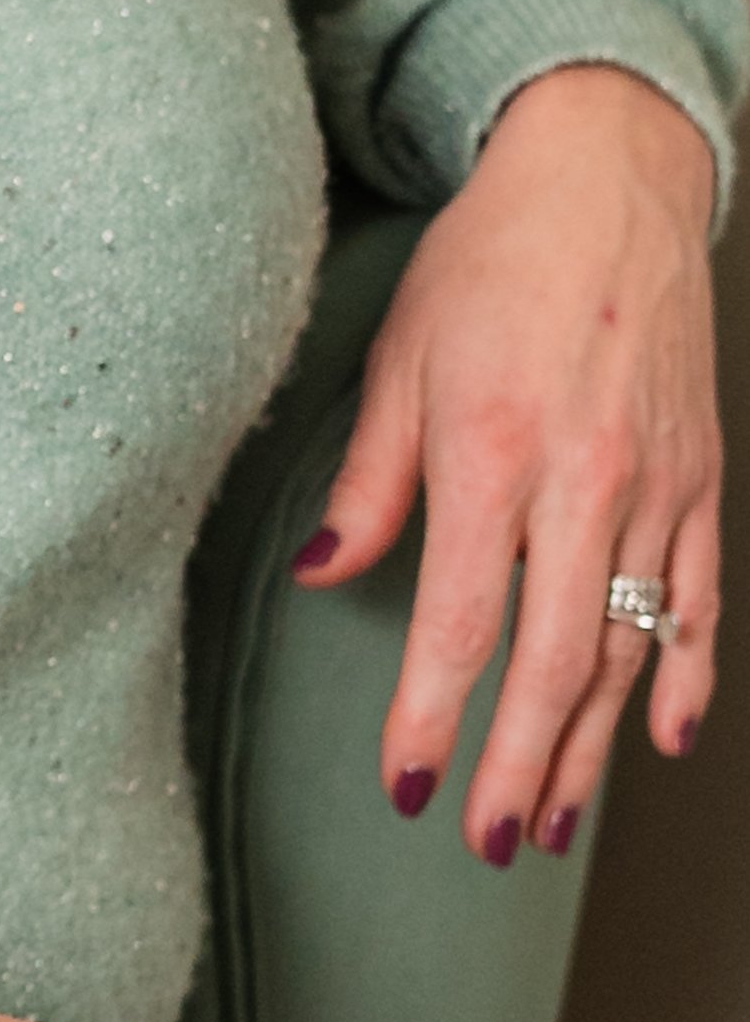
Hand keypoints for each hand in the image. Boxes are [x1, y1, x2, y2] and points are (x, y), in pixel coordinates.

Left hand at [297, 64, 719, 861]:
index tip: (402, 784)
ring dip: (592, 747)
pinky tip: (662, 737)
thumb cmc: (486, 261)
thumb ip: (368, 477)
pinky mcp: (699, 478)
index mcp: (490, 452)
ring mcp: (654, 486)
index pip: (460, 624)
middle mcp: (583, 481)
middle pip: (553, 664)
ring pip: (628, 649)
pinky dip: (687, 676)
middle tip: (485, 839)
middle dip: (519, 768)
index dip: (430, 718)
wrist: (605, 181)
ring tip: (554, 820)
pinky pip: (699, 599)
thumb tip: (322, 571)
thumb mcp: (398, 354)